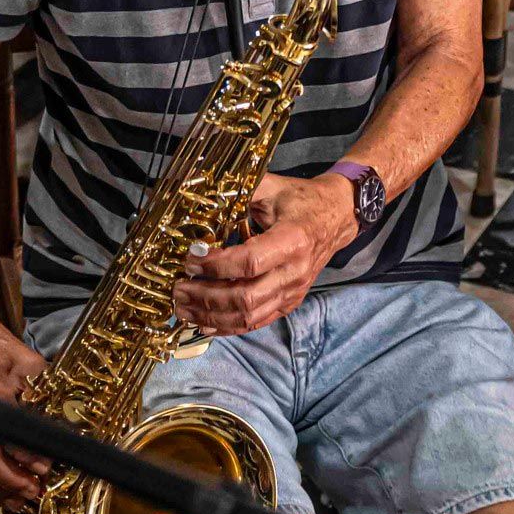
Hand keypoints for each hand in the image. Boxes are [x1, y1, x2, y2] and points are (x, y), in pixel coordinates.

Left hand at [171, 173, 358, 337]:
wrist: (335, 217)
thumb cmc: (301, 200)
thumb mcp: (271, 186)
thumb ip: (238, 191)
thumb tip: (200, 196)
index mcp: (293, 240)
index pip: (249, 262)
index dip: (215, 265)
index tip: (190, 260)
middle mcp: (295, 271)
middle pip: (245, 297)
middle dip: (206, 297)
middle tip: (178, 288)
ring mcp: (293, 291)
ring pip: (248, 316)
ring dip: (211, 315)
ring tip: (183, 308)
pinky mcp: (289, 302)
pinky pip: (256, 322)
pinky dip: (227, 327)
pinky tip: (203, 322)